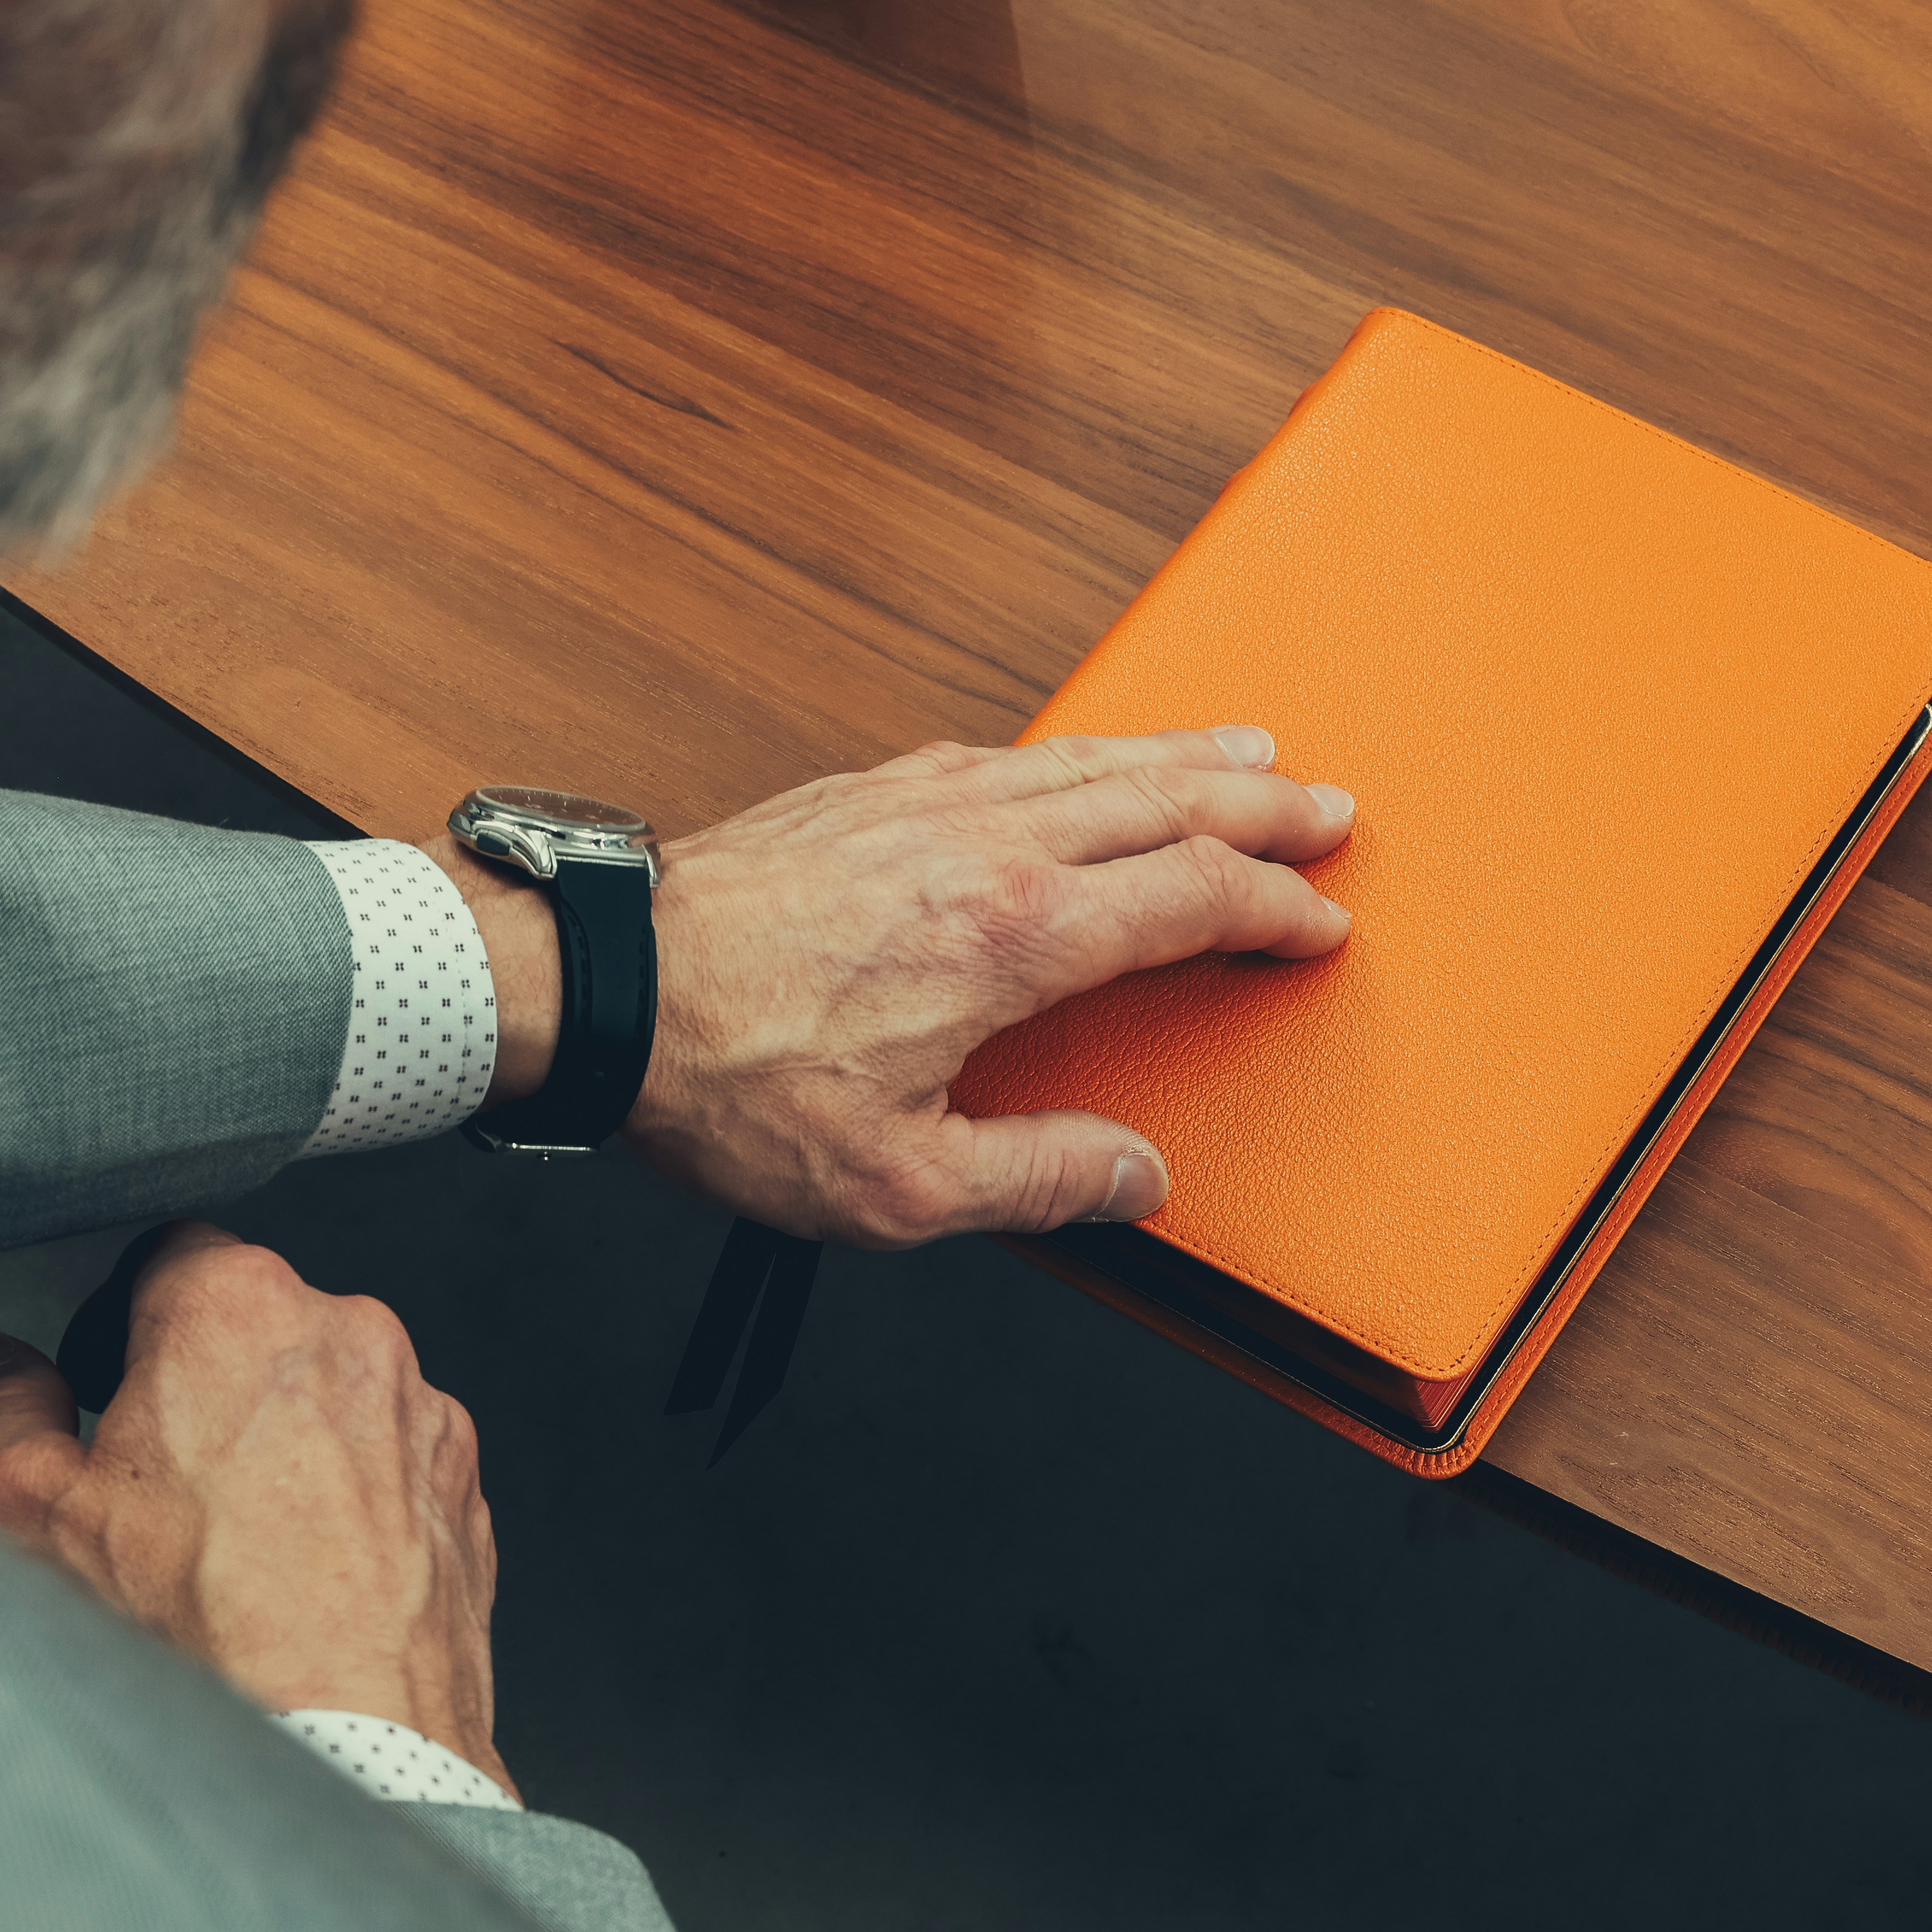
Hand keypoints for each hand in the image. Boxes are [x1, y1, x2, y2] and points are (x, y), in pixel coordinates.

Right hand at [0, 1222, 511, 1800]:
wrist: (342, 1756)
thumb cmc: (199, 1645)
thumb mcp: (23, 1515)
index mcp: (237, 1310)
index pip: (167, 1256)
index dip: (121, 1323)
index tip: (104, 1386)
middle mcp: (350, 1339)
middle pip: (254, 1331)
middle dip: (202, 1392)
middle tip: (153, 1492)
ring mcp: (421, 1415)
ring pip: (328, 1402)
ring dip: (280, 1451)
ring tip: (228, 1556)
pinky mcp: (463, 1491)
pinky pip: (388, 1471)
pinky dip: (347, 1510)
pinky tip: (296, 1586)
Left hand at [618, 724, 1353, 1246]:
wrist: (601, 990)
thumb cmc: (730, 1085)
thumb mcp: (897, 1186)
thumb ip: (1037, 1178)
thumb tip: (1138, 1179)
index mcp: (1013, 939)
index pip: (1188, 900)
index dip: (1271, 910)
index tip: (1318, 925)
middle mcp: (983, 847)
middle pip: (1163, 801)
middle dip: (1262, 803)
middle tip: (1329, 807)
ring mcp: (923, 802)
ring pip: (1091, 760)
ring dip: (1184, 754)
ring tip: (1248, 746)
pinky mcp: (867, 789)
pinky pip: (1008, 752)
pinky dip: (1081, 749)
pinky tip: (1088, 757)